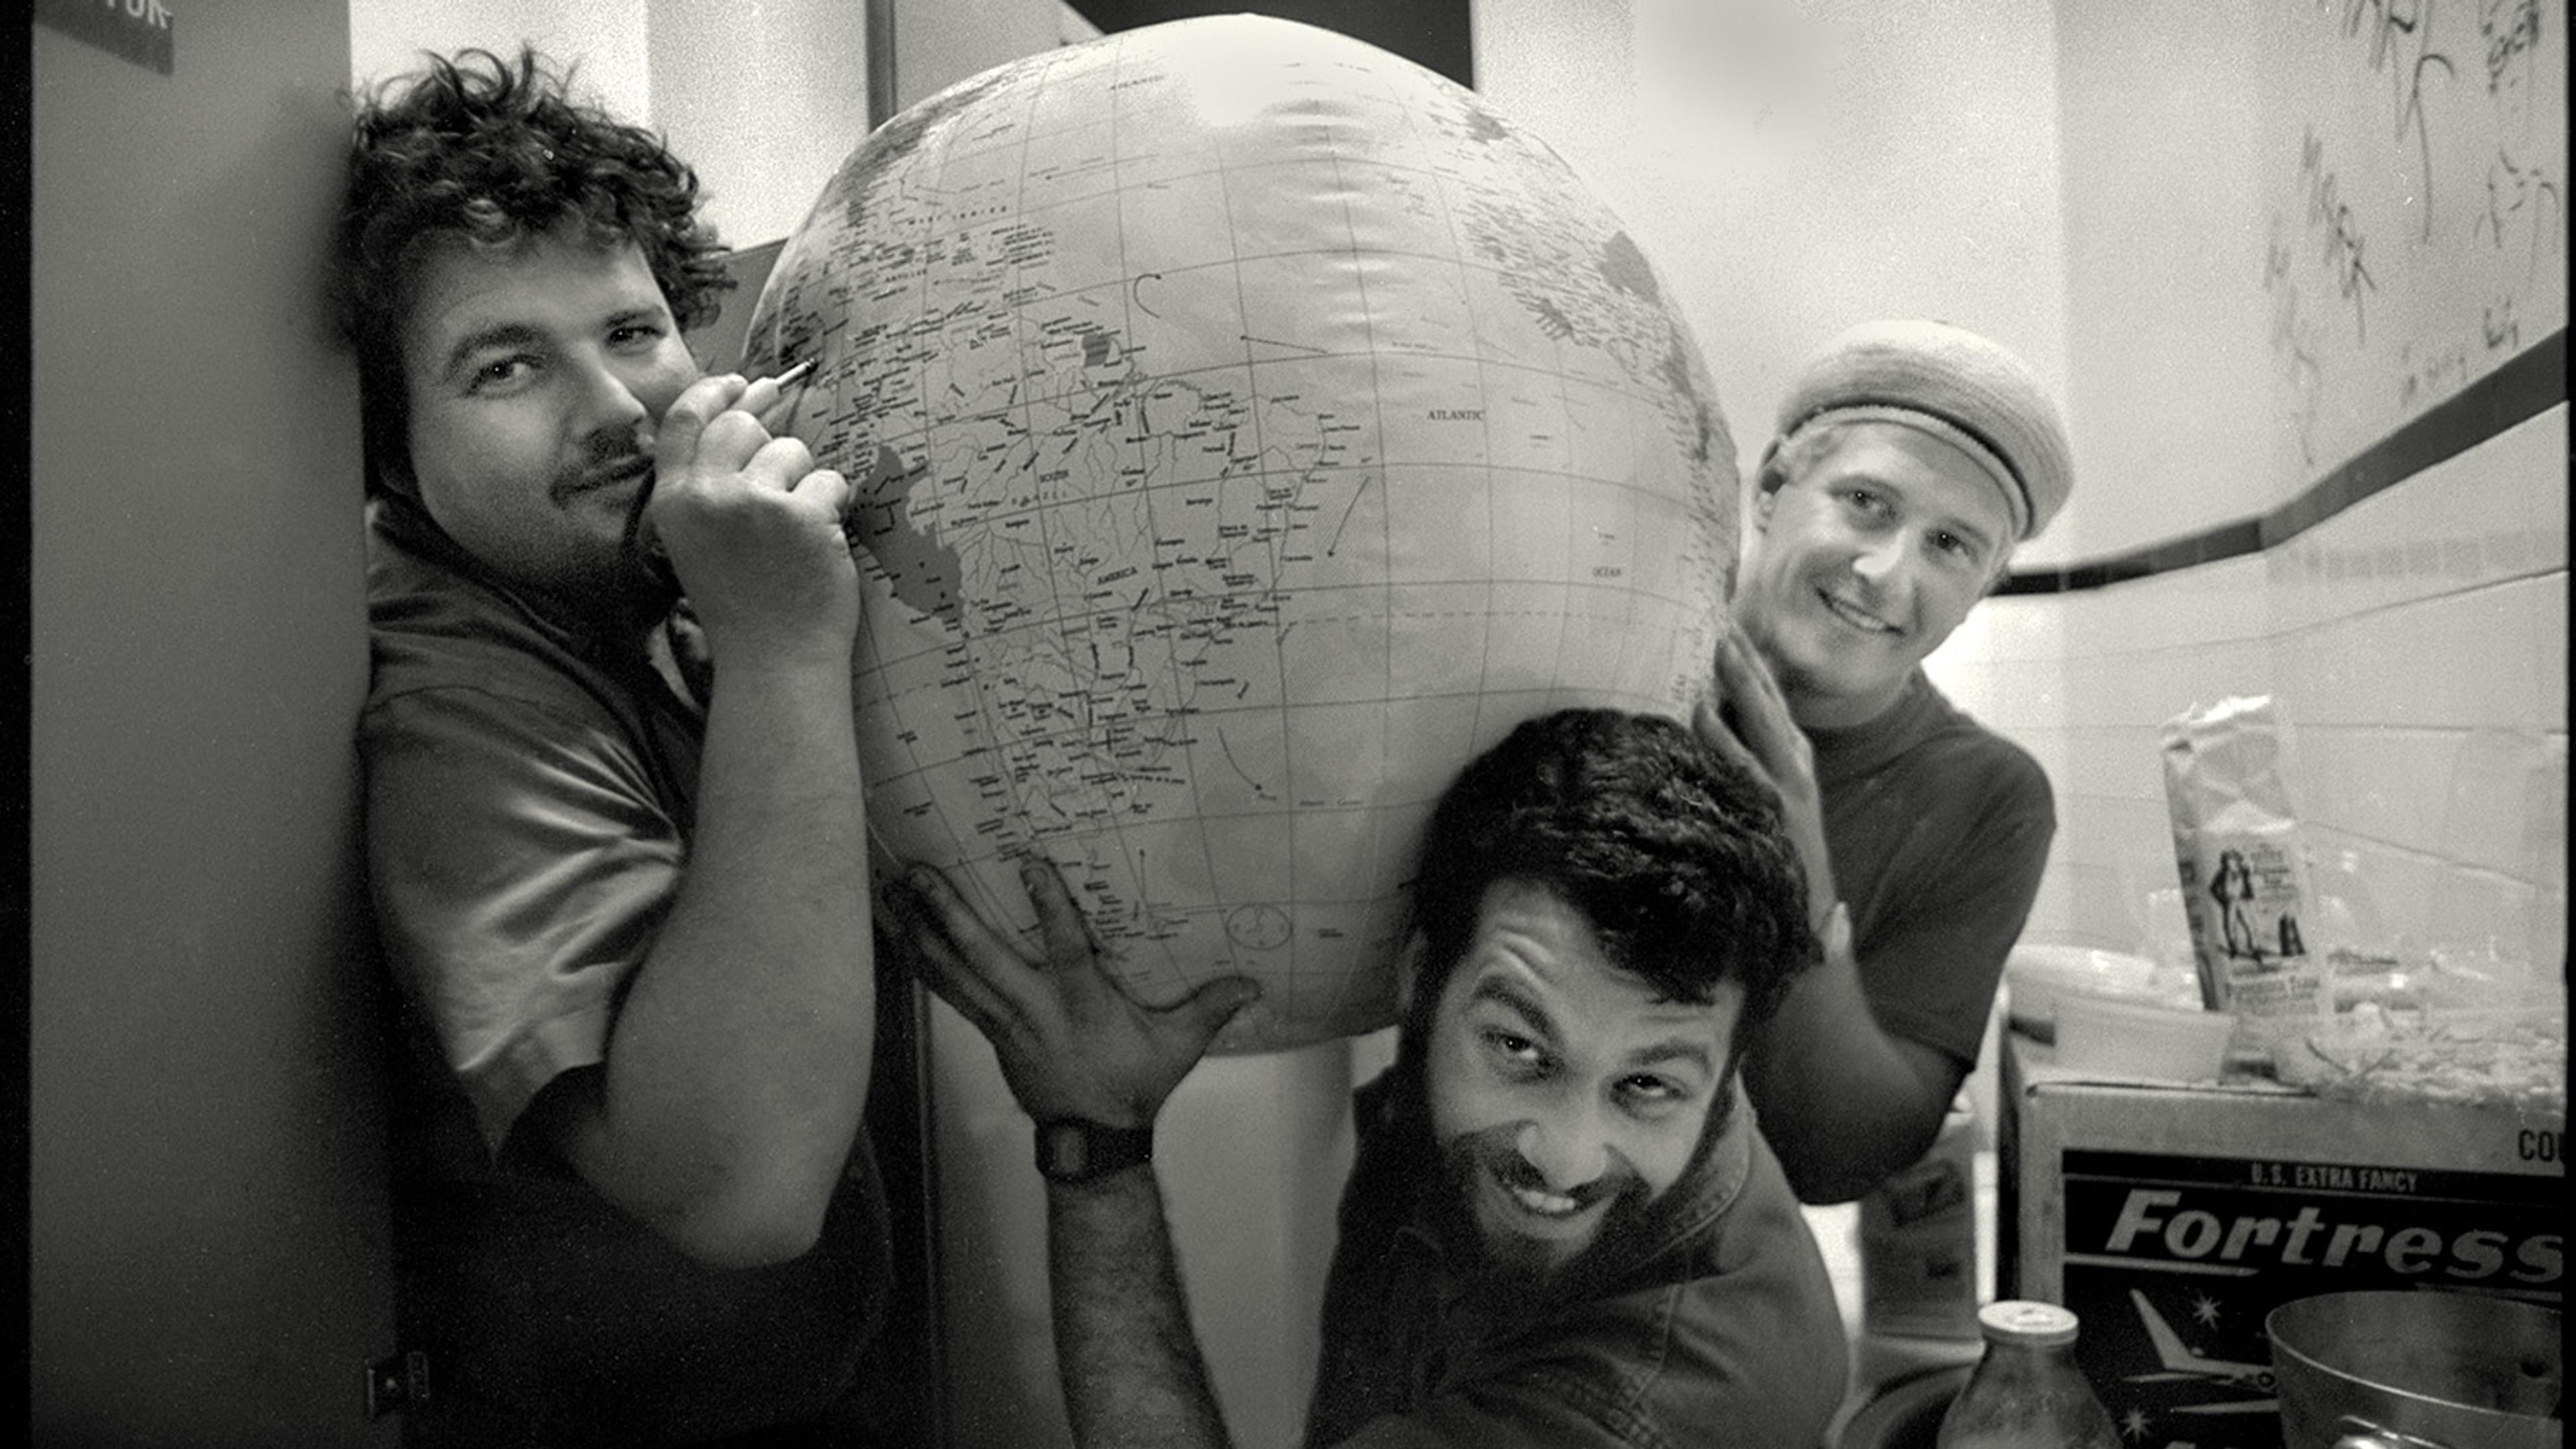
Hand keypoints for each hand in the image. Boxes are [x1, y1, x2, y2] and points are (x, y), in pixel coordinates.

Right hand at [647, 371, 855, 665]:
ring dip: (803, 480)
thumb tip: (743, 416)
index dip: (714, 393)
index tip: (740, 383)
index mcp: (674, 502)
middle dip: (768, 438)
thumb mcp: (698, 540)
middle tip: (784, 466)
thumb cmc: (743, 602)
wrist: (774, 659)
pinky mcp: (802, 514)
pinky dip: (834, 506)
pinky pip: (830, 481)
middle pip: (741, 425)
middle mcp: (708, 495)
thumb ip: (706, 485)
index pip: (686, 421)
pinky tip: (821, 542)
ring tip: (796, 530)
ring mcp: (755, 502)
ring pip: (790, 450)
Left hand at [883, 858, 1260, 1129]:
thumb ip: (1210, 1009)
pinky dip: (924, 964)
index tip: (1027, 863)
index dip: (1048, 905)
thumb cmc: (1131, 1086)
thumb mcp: (1178, 1048)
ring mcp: (1005, 1022)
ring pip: (955, 972)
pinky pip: (949, 993)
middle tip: (922, 874)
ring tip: (895, 892)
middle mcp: (1035, 1009)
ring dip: (922, 931)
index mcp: (1082, 1005)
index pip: (1065, 947)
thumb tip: (1253, 985)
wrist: (1091, 1140)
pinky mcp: (990, 1032)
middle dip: (949, 914)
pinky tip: (902, 936)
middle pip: (984, 957)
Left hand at [1694, 619, 1835, 930]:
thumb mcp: (1773, 804)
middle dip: (1747, 660)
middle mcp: (1796, 769)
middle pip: (1770, 702)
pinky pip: (1740, 767)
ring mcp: (1786, 790)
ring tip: (1717, 648)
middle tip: (1721, 618)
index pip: (1774, 702)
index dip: (1754, 664)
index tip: (1730, 628)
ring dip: (1739, 684)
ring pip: (1762, 724)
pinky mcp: (1771, 814)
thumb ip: (1750, 768)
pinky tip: (1701, 714)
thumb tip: (1709, 727)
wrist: (1811, 923)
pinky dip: (1721, 738)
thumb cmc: (1781, 861)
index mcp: (1796, 762)